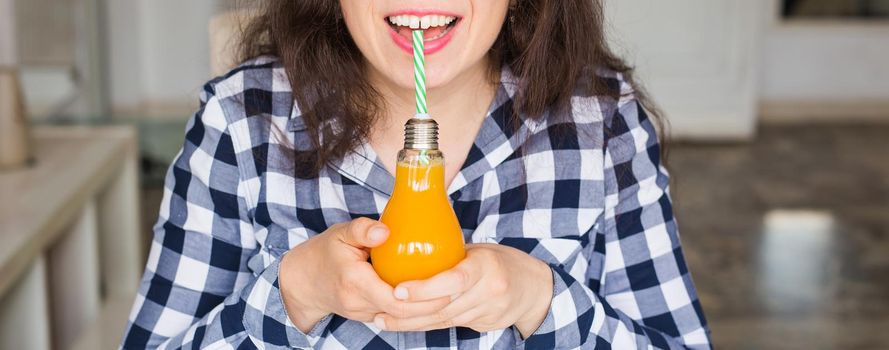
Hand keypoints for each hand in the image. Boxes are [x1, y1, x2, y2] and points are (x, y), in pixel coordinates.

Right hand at [279, 218, 450, 332]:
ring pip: (399, 319)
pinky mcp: (367, 316)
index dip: (421, 298)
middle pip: (402, 315)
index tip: (444, 287)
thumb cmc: (325, 252)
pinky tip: (432, 298)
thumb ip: (362, 230)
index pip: (394, 300)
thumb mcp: (340, 233)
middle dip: (430, 308)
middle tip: (455, 293)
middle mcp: (358, 303)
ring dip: (424, 312)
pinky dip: (412, 310)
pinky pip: (393, 317)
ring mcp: (362, 313)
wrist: (303, 280)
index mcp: (354, 282)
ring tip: (450, 296)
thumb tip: (384, 230)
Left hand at [373, 243, 553, 337]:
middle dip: (408, 312)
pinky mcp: (484, 325)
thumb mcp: (480, 251)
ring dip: (411, 323)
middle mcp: (488, 291)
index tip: (399, 289)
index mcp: (485, 266)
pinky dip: (426, 324)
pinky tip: (406, 323)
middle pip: (443, 306)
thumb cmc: (501, 261)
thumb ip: (452, 256)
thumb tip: (411, 246)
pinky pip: (450, 325)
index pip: (453, 280)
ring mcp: (488, 311)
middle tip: (381, 311)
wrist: (535, 289)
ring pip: (443, 320)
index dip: (425, 288)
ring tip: (384, 321)